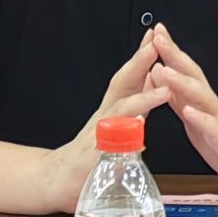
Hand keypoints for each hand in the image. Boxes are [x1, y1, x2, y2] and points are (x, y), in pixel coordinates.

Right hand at [42, 29, 168, 212]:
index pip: (128, 77)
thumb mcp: (116, 127)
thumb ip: (135, 108)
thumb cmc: (88, 155)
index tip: (154, 36)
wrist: (54, 180)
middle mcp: (104, 117)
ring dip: (142, 99)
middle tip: (154, 46)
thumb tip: (156, 87)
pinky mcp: (94, 158)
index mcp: (112, 110)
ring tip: (162, 91)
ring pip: (120, 112)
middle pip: (120, 85)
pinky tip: (138, 127)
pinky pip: (112, 144)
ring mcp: (98, 135)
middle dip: (138, 64)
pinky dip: (125, 135)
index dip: (141, 57)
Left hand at [149, 23, 217, 193]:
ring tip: (166, 70)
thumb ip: (176, 96)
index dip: (169, 51)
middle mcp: (210, 103)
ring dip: (183, 82)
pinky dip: (200, 118)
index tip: (156, 32)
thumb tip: (158, 73)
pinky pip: (212, 127)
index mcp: (200, 98)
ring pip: (201, 96)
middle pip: (192, 74)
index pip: (184, 69)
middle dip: (174, 55)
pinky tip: (189, 111)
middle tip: (159, 39)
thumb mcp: (192, 115)